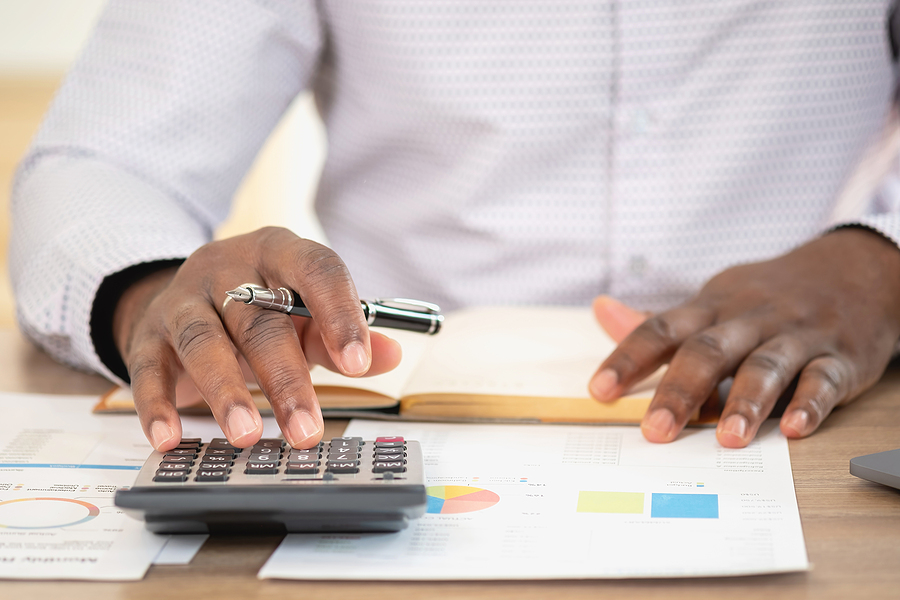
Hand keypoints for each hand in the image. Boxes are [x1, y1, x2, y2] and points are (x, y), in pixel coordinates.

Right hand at [112, 227, 401, 451]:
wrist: (185, 300)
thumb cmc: (258, 310)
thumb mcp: (303, 316)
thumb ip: (341, 337)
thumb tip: (390, 354)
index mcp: (279, 252)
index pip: (315, 269)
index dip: (339, 313)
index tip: (358, 363)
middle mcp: (229, 268)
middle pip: (260, 319)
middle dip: (286, 379)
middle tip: (306, 430)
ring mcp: (184, 298)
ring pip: (205, 341)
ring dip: (226, 392)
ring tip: (246, 435)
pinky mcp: (148, 333)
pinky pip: (148, 367)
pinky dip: (157, 404)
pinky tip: (170, 438)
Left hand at [589, 228, 899, 447]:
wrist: (853, 271)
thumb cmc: (765, 298)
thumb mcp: (712, 300)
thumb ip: (660, 321)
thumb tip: (601, 311)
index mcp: (711, 307)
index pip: (661, 329)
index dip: (628, 359)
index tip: (599, 391)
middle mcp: (750, 319)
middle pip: (709, 351)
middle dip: (680, 391)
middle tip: (656, 431)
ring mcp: (795, 336)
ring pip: (766, 366)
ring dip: (745, 402)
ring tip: (727, 438)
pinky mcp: (840, 357)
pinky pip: (824, 380)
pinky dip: (809, 404)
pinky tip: (793, 429)